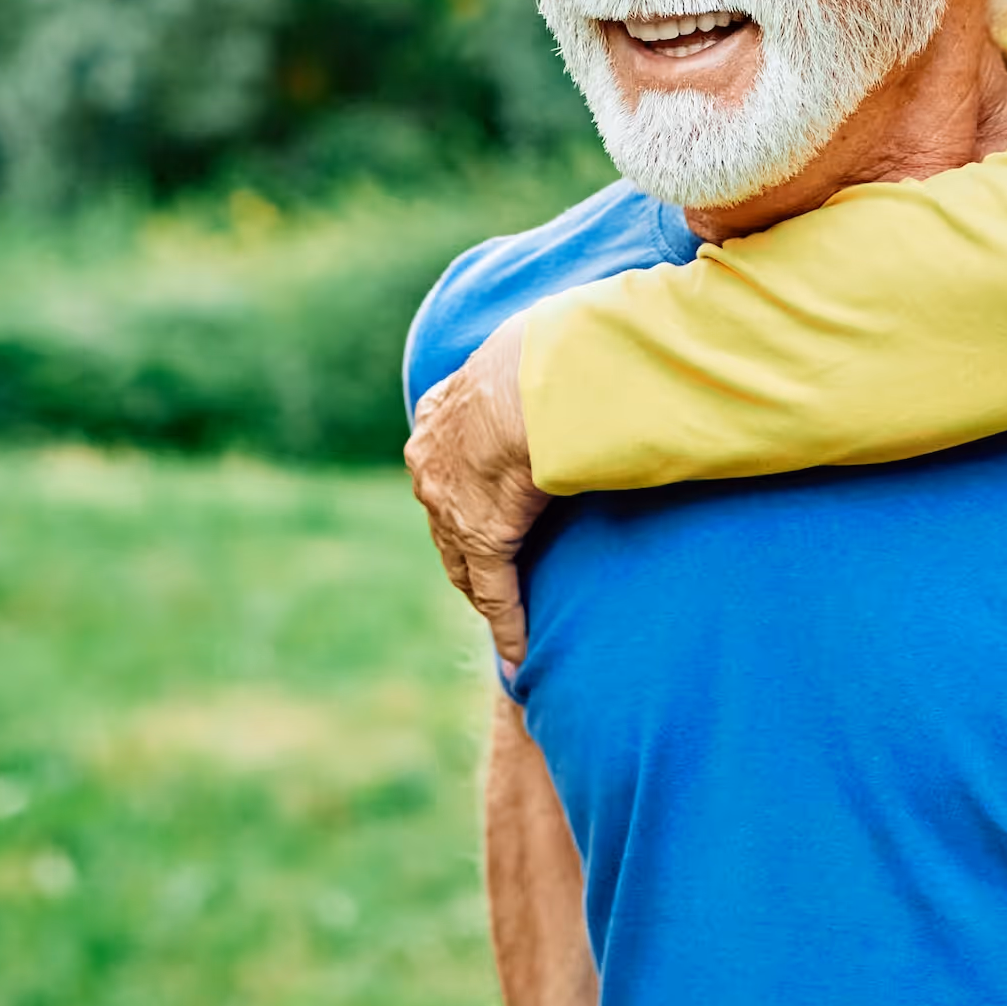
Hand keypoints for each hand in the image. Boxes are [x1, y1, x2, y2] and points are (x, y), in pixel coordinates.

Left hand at [407, 318, 547, 662]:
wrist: (532, 381)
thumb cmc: (541, 354)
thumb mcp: (523, 358)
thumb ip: (533, 375)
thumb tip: (575, 353)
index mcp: (438, 417)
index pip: (445, 472)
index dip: (461, 499)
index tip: (476, 515)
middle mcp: (431, 464)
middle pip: (445, 522)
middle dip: (464, 548)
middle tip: (487, 576)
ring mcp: (452, 505)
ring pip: (463, 560)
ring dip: (483, 586)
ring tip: (503, 614)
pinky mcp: (483, 537)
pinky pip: (495, 591)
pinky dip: (508, 624)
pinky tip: (519, 652)